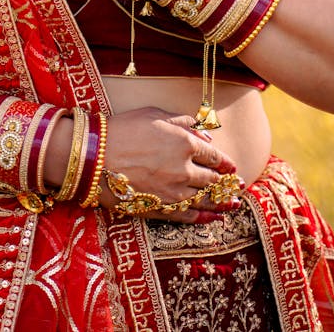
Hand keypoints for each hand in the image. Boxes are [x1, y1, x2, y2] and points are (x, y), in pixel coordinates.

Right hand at [98, 107, 242, 222]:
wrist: (95, 157)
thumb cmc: (122, 129)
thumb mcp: (153, 114)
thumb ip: (180, 122)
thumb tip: (201, 129)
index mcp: (185, 143)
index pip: (213, 155)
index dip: (224, 161)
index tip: (231, 165)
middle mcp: (185, 169)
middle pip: (212, 179)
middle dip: (227, 182)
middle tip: (238, 185)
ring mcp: (174, 192)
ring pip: (205, 199)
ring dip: (222, 202)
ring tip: (234, 204)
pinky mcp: (161, 209)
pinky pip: (189, 216)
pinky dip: (204, 218)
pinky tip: (214, 218)